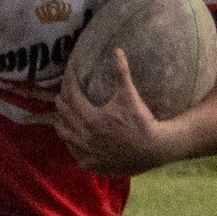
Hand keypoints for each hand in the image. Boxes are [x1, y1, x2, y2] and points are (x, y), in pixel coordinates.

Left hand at [54, 49, 181, 176]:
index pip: (72, 97)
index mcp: (91, 118)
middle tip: (62, 95)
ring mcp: (88, 153)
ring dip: (62, 125)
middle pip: (64, 117)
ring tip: (62, 117)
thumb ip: (121, 73)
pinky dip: (73, 145)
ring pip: (65, 137)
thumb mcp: (130, 96)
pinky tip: (75, 141)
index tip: (69, 74)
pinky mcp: (94, 165)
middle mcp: (84, 137)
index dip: (69, 83)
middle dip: (62, 103)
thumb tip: (117, 50)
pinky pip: (76, 156)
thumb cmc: (142, 121)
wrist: (155, 149)